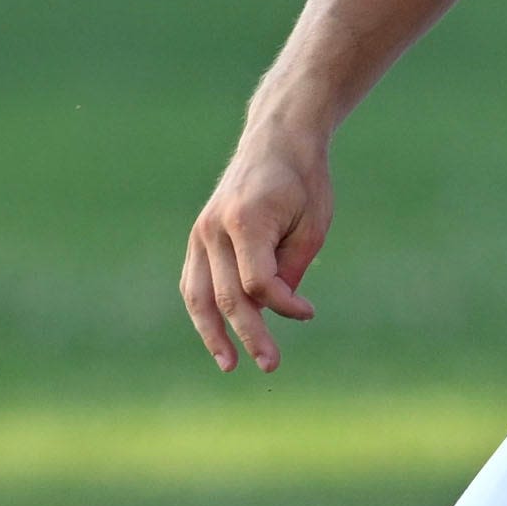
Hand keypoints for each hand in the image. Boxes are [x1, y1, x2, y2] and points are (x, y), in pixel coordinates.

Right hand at [182, 124, 332, 371]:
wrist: (278, 140)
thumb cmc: (304, 183)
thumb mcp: (312, 226)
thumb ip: (291, 269)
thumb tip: (273, 310)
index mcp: (246, 221)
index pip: (258, 282)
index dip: (285, 305)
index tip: (310, 312)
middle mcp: (214, 228)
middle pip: (227, 295)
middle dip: (249, 334)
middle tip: (271, 365)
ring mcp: (201, 232)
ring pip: (198, 294)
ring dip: (212, 333)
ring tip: (229, 365)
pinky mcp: (199, 236)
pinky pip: (194, 281)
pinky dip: (203, 310)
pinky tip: (217, 336)